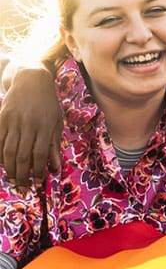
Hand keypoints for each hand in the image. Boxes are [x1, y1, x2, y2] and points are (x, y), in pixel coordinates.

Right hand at [0, 66, 61, 186]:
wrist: (30, 80)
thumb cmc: (48, 104)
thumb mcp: (56, 122)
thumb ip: (54, 145)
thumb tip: (55, 168)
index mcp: (45, 126)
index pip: (40, 153)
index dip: (38, 170)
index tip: (37, 183)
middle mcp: (28, 124)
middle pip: (22, 155)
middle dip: (22, 175)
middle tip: (22, 188)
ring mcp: (12, 121)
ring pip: (8, 150)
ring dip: (10, 168)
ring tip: (12, 181)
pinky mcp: (1, 118)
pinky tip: (2, 165)